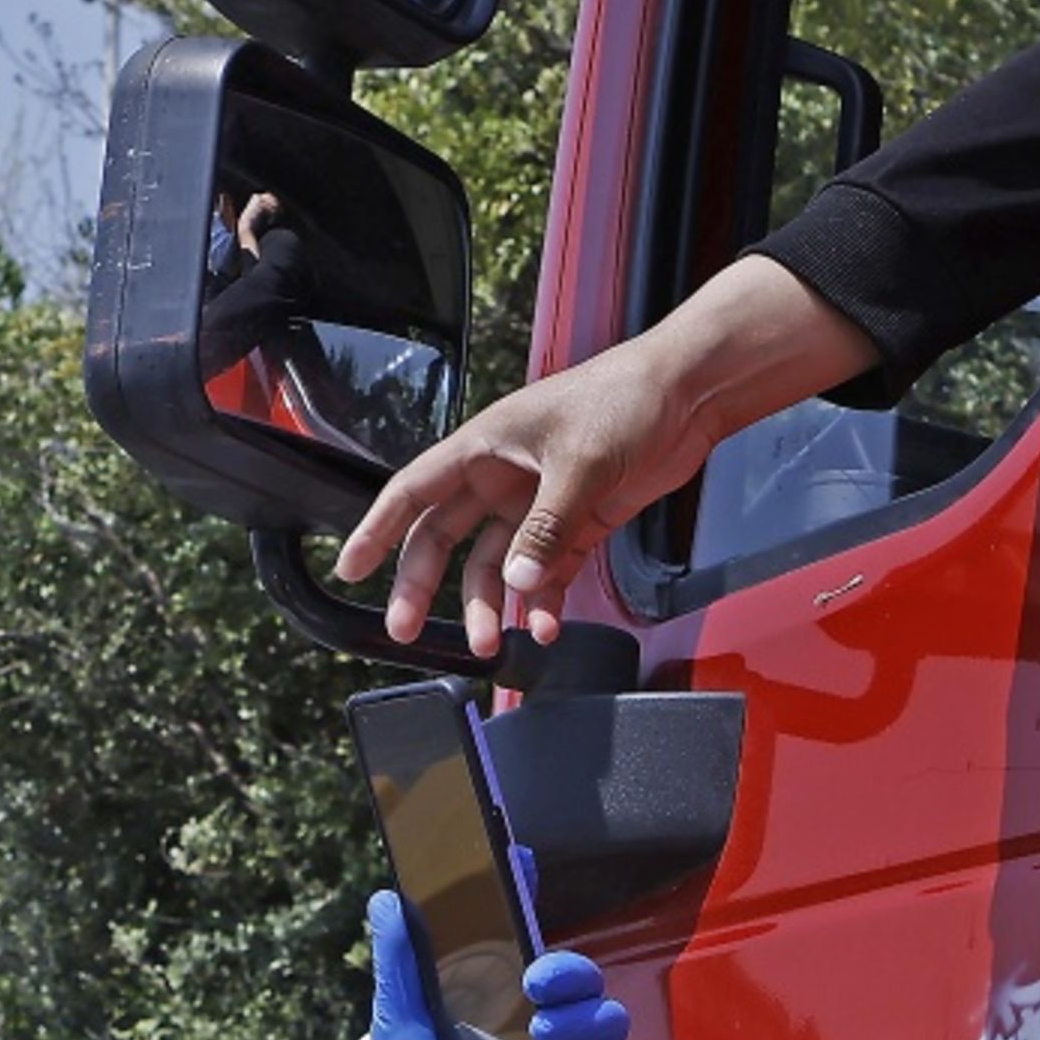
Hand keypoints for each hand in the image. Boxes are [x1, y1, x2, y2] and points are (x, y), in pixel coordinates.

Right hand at [331, 255, 877, 652]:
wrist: (689, 393)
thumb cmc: (626, 399)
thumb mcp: (581, 462)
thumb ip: (547, 527)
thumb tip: (515, 582)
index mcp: (485, 446)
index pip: (414, 490)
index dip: (377, 529)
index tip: (350, 569)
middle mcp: (503, 476)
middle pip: (445, 539)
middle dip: (424, 587)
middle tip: (408, 631)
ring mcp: (538, 502)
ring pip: (495, 564)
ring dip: (489, 605)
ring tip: (491, 645)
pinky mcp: (576, 521)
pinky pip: (545, 570)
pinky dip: (542, 600)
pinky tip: (545, 626)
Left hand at [361, 895, 630, 1039]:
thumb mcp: (400, 1028)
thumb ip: (400, 966)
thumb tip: (388, 899)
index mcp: (507, 999)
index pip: (534, 940)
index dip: (533, 897)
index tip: (521, 859)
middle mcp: (543, 1028)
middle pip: (586, 982)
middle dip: (572, 972)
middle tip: (536, 979)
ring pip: (607, 1025)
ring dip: (579, 1021)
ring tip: (539, 1032)